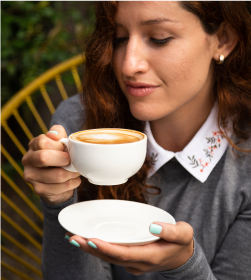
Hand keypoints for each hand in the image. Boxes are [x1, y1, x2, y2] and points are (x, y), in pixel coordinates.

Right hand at [22, 125, 80, 204]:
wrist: (58, 180)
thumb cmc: (60, 156)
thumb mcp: (60, 142)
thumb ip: (58, 133)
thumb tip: (54, 134)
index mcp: (33, 145)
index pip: (43, 142)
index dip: (59, 145)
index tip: (66, 149)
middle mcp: (28, 160)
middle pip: (44, 157)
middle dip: (64, 159)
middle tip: (71, 161)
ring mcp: (31, 176)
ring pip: (57, 175)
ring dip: (72, 173)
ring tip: (75, 171)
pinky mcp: (39, 189)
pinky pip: (61, 187)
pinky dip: (72, 183)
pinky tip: (73, 180)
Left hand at [66, 221, 193, 274]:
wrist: (182, 257)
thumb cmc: (181, 243)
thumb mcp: (184, 233)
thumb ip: (171, 231)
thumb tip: (153, 225)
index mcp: (150, 256)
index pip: (124, 254)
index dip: (106, 249)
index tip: (90, 241)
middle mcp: (138, 262)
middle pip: (111, 257)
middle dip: (90, 249)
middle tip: (72, 238)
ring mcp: (134, 263)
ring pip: (109, 257)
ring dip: (90, 249)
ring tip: (73, 239)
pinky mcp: (131, 259)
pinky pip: (112, 254)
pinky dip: (98, 248)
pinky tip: (87, 240)